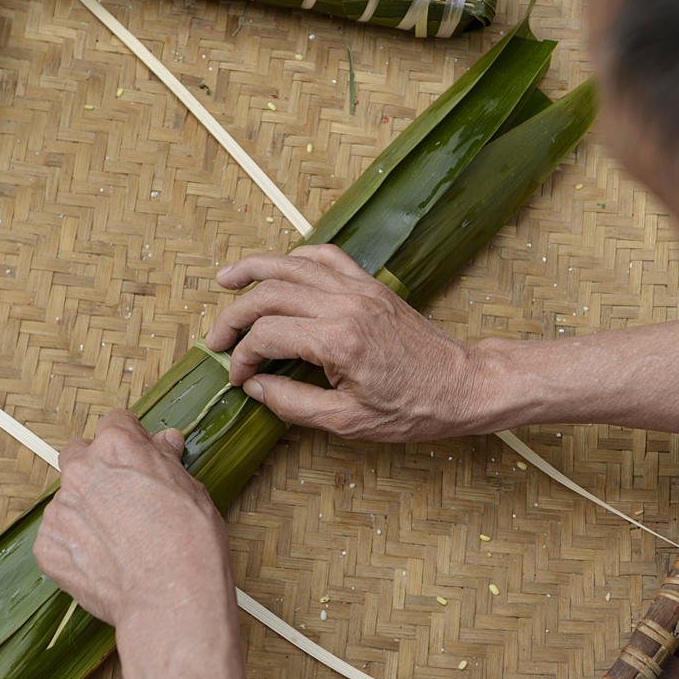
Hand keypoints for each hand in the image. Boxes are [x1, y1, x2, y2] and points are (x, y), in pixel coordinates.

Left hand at [33, 411, 231, 637]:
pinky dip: (75, 546)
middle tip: (124, 500)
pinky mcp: (47, 547)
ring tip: (118, 542)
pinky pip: (57, 537)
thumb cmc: (190, 544)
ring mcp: (59, 510)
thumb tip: (163, 443)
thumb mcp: (191, 490)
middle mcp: (81, 471)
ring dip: (86, 512)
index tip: (137, 456)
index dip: (130, 440)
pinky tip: (104, 562)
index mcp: (117, 447)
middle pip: (79, 456)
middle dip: (97, 470)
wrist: (171, 599)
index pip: (114, 423)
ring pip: (68, 500)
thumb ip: (166, 461)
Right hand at [204, 244, 491, 441]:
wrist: (462, 385)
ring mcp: (359, 289)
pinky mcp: (371, 285)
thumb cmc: (412, 409)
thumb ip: (294, 404)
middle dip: (234, 317)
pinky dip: (296, 258)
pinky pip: (326, 257)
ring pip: (293, 264)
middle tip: (216, 342)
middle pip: (270, 293)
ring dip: (254, 270)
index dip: (243, 358)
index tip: (239, 379)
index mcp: (339, 340)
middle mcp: (346, 304)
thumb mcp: (348, 421)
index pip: (268, 335)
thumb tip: (255, 388)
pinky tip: (278, 270)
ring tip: (224, 281)